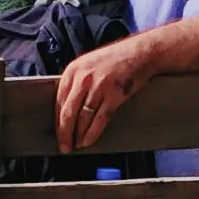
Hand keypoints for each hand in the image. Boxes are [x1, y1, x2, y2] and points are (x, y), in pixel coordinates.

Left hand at [54, 36, 152, 152]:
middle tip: (64, 146)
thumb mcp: (89, 64)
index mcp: (73, 70)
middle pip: (68, 113)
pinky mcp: (114, 95)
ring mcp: (99, 87)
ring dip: (78, 136)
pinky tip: (88, 140)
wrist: (141, 52)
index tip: (58, 133)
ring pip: (83, 119)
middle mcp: (83, 78)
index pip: (59, 101)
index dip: (57, 121)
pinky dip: (92, 134)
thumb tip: (67, 107)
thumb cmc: (116, 58)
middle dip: (64, 133)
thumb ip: (76, 82)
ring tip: (77, 144)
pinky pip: (99, 120)